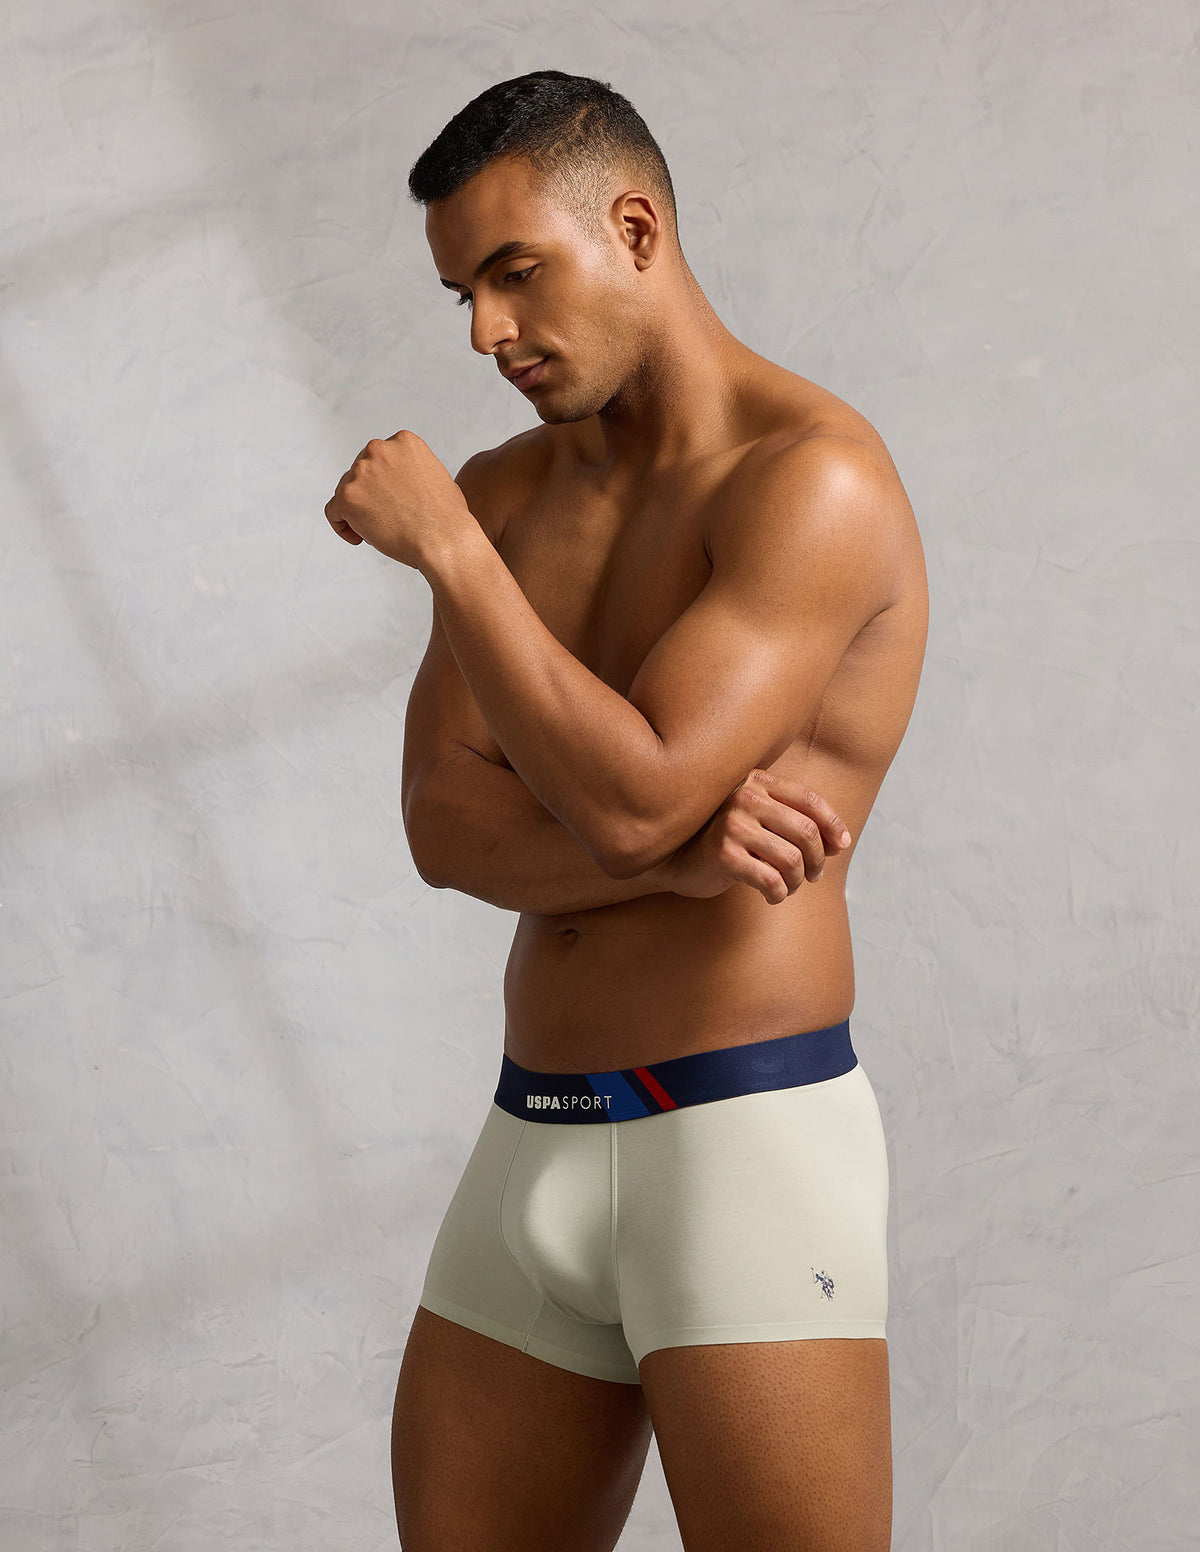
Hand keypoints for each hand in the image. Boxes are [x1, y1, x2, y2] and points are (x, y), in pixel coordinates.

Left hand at [324, 429, 472, 569]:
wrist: (444, 540)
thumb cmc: (447, 517)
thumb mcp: (434, 475)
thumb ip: (411, 469)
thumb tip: (396, 479)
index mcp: (403, 440)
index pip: (379, 458)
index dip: (383, 482)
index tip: (393, 501)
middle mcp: (379, 449)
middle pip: (360, 471)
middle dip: (369, 494)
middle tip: (385, 518)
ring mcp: (361, 472)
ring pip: (345, 491)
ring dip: (357, 510)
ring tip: (379, 530)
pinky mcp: (347, 496)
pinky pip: (333, 511)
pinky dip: (342, 525)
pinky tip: (360, 538)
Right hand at [653, 768, 852, 904]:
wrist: (674, 859)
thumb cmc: (725, 840)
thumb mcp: (758, 819)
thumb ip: (794, 821)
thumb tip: (839, 842)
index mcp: (756, 782)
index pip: (809, 799)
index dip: (833, 824)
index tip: (841, 845)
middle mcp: (744, 797)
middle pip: (806, 831)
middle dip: (817, 859)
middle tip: (813, 875)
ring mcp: (733, 825)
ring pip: (792, 859)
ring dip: (797, 880)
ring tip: (789, 886)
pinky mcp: (725, 854)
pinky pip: (771, 880)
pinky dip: (779, 893)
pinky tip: (772, 895)